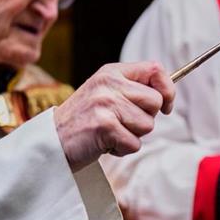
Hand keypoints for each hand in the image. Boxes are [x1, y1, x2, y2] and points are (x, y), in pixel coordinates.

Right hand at [54, 61, 175, 171]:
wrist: (51, 141)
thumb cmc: (84, 120)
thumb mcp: (105, 93)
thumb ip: (132, 89)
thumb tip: (167, 95)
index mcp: (111, 72)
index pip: (156, 69)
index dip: (168, 90)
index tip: (165, 106)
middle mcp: (108, 84)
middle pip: (155, 101)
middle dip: (146, 118)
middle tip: (122, 123)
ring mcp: (105, 104)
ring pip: (148, 125)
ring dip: (132, 135)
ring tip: (110, 133)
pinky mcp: (104, 126)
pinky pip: (135, 144)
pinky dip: (122, 149)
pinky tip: (104, 143)